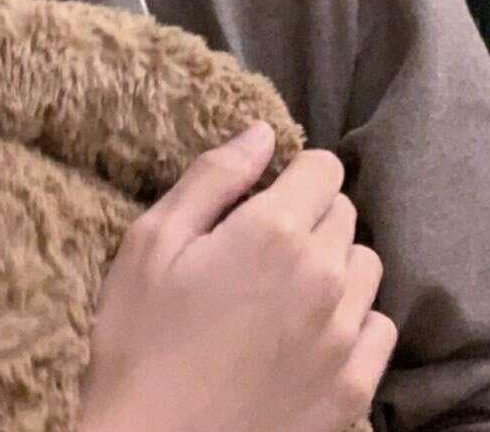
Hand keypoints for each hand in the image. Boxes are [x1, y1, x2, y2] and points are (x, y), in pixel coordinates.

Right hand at [79, 122, 395, 431]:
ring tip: (282, 288)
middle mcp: (324, 276)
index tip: (257, 195)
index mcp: (273, 232)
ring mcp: (344, 337)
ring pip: (366, 266)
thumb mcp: (152, 240)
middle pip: (343, 212)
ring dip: (333, 262)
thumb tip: (262, 133)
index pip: (322, 167)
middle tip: (255, 244)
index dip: (290, 171)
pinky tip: (306, 332)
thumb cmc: (141, 337)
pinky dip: (351, 318)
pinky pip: (378, 328)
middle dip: (306, 212)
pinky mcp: (353, 388)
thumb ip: (213, 177)